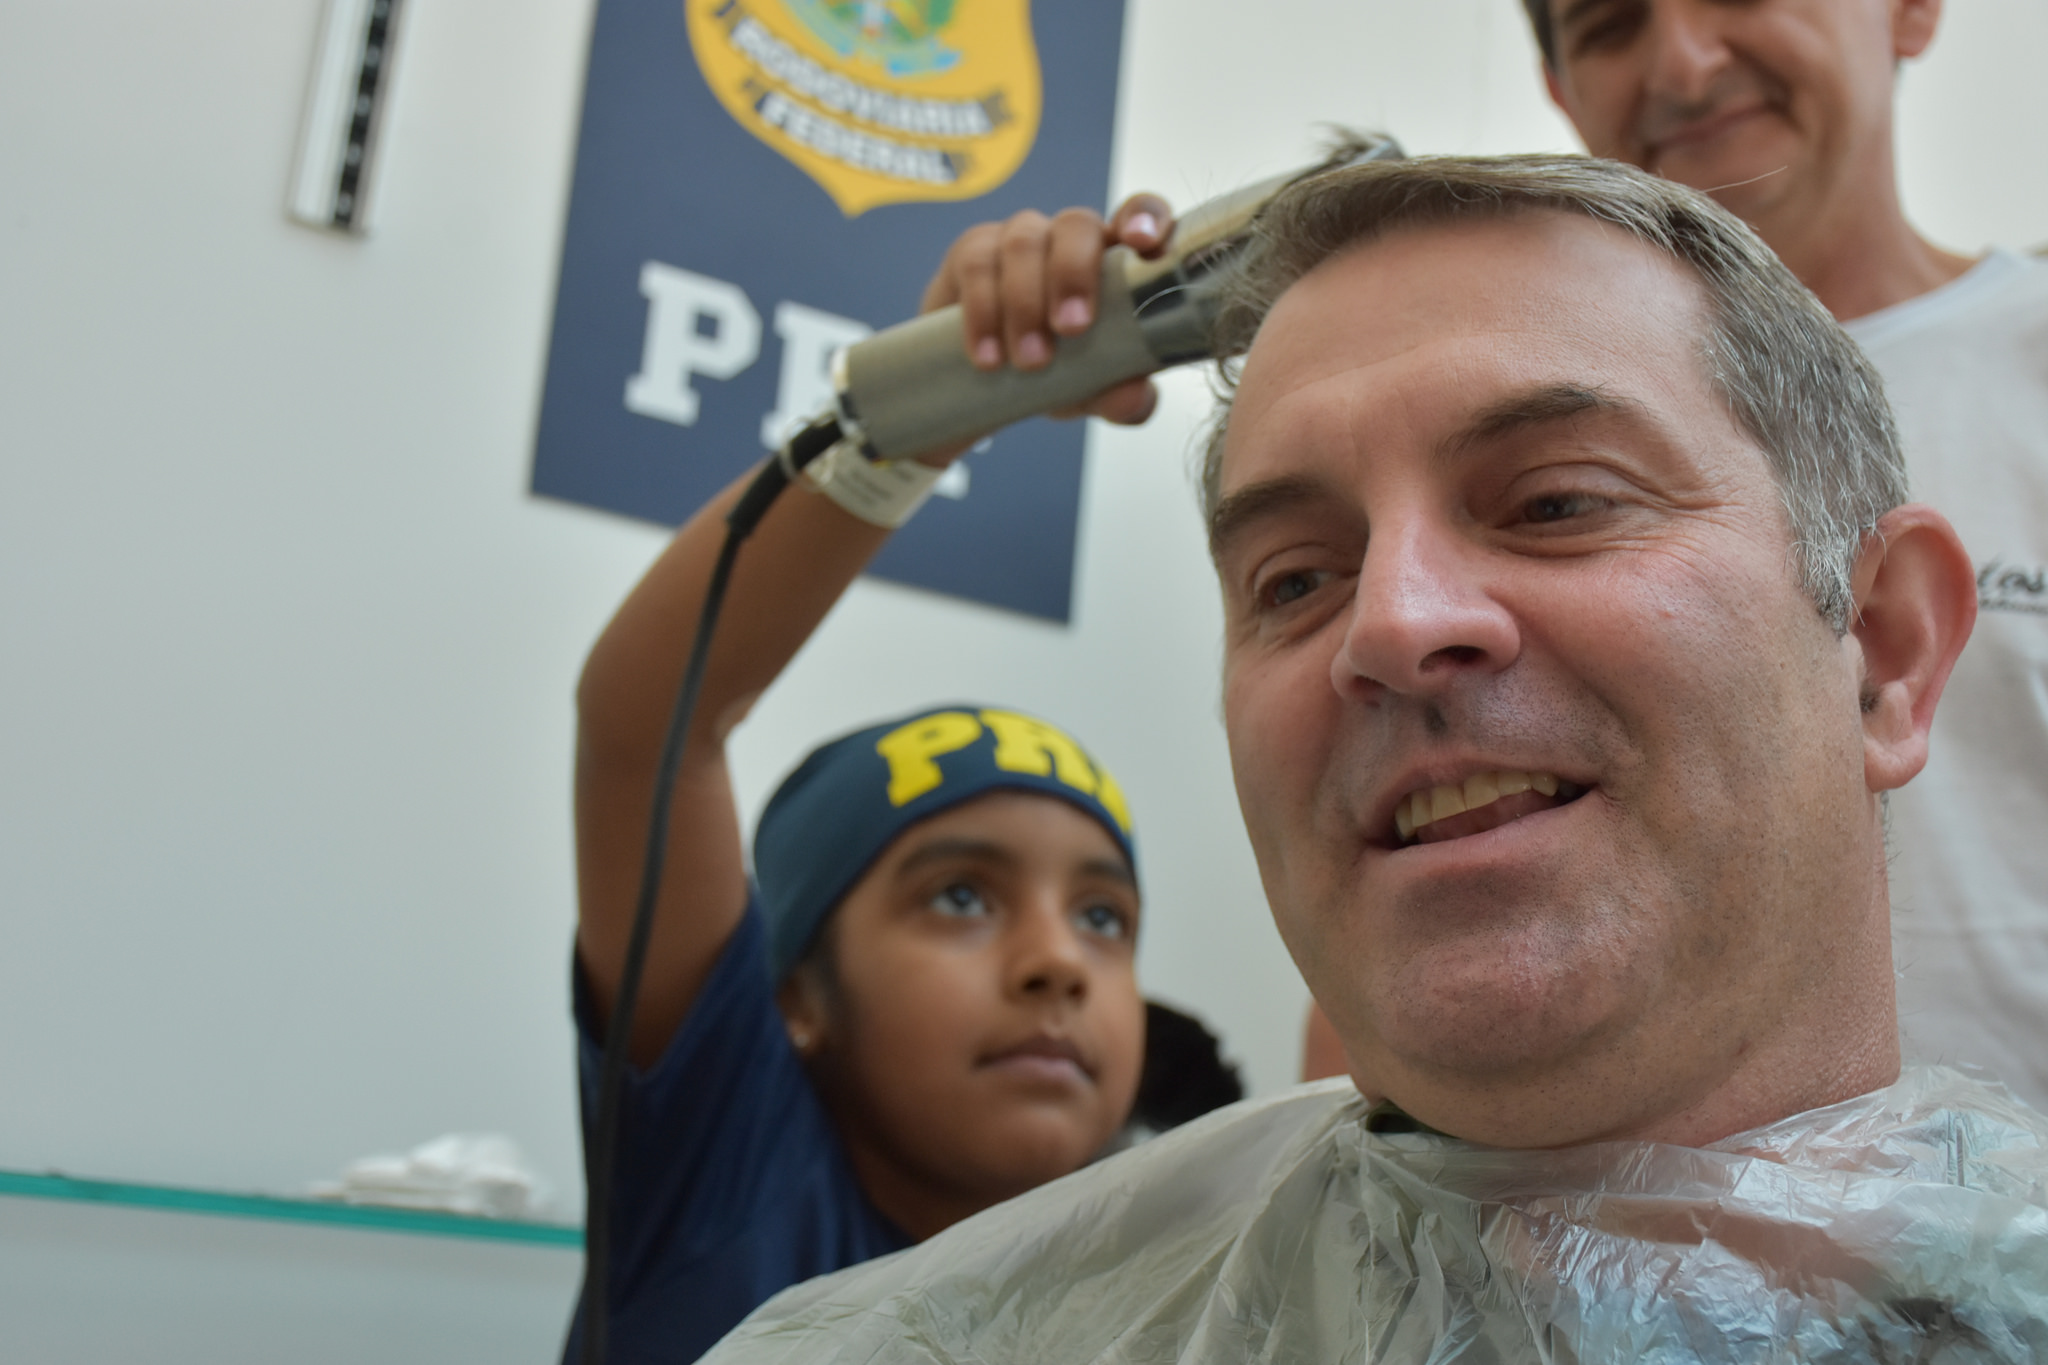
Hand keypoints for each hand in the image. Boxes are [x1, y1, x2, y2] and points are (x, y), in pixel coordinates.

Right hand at [919, 193, 1175, 427]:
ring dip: (1026, 302)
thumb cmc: (1054, 371)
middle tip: (1072, 328)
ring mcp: (1019, 240)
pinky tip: (990, 356)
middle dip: (1074, 273)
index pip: (1141, 213)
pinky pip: (976, 266)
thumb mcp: (1091, 391)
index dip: (1144, 217)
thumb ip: (1120, 396)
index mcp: (1113, 259)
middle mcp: (1069, 239)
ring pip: (1023, 242)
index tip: (1143, 244)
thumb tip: (1136, 396)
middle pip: (1076, 224)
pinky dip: (984, 314)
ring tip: (1031, 361)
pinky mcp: (971, 252)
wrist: (983, 385)